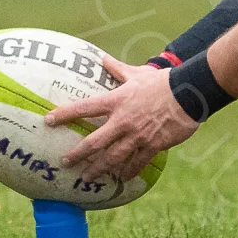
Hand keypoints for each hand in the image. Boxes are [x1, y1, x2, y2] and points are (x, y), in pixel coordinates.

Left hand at [46, 55, 198, 181]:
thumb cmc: (163, 81)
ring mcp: (137, 135)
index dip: (64, 114)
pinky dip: (128, 171)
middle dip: (78, 154)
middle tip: (66, 162)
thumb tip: (102, 58)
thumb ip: (118, 69)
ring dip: (98, 169)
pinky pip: (137, 162)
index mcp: (117, 101)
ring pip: (112, 157)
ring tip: (88, 178)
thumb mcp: (138, 73)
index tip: (48, 120)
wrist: (189, 92)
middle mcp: (123, 120)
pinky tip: (122, 178)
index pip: (84, 108)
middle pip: (94, 142)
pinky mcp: (152, 144)